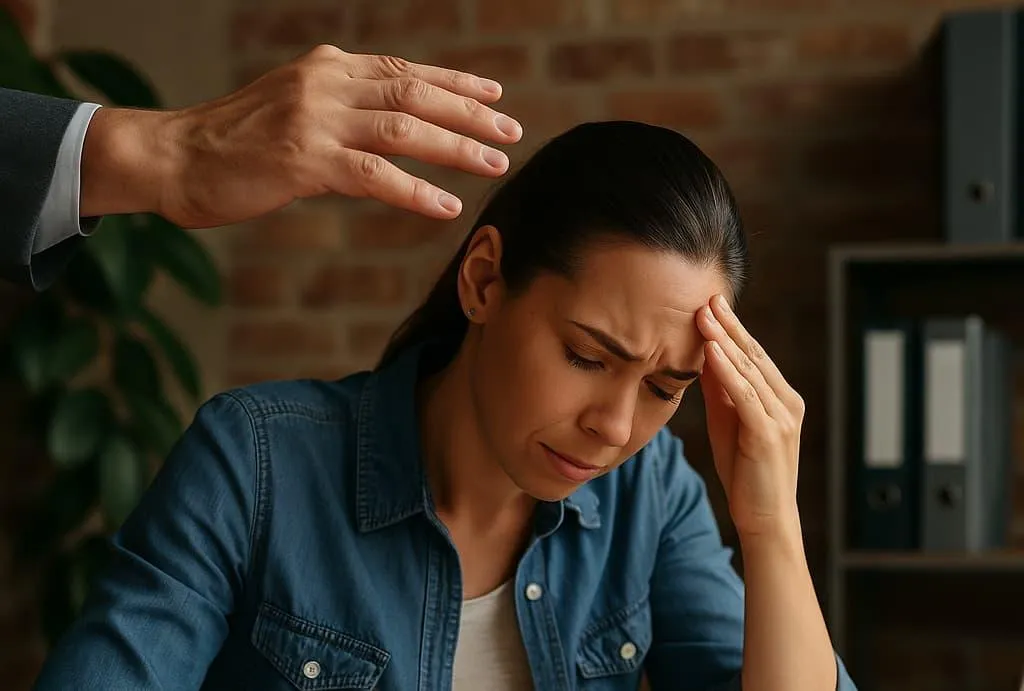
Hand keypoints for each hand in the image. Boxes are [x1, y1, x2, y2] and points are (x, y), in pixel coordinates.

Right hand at [80, 45, 522, 225]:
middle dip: (469, 114)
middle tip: (510, 132)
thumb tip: (388, 125)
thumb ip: (340, 109)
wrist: (174, 157)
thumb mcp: (293, 108)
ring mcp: (315, 119)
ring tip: (493, 165)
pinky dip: (415, 191)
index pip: (404, 70)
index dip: (454, 82)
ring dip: (455, 147)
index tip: (492, 96)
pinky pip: (374, 174)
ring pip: (403, 127)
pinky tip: (444, 205)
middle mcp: (326, 84)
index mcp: (327, 69)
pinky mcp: (304, 159)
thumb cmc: (234, 141)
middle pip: (415, 92)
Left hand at [696, 294, 804, 539]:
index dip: (733, 327)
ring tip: (704, 316)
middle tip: (708, 297)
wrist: (764, 517)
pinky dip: (728, 371)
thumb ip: (721, 390)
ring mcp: (781, 417)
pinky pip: (745, 395)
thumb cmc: (745, 471)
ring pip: (750, 370)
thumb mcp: (728, 421)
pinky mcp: (768, 433)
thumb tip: (704, 354)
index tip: (712, 302)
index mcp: (781, 397)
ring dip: (724, 341)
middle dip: (729, 325)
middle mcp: (787, 402)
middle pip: (754, 355)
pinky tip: (712, 350)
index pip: (754, 354)